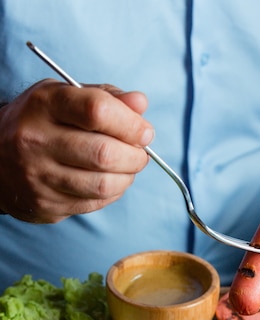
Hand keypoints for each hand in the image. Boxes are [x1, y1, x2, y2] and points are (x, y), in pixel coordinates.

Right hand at [0, 79, 153, 221]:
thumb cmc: (40, 122)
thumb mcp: (64, 97)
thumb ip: (105, 97)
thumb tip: (140, 103)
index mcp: (44, 105)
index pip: (97, 111)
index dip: (131, 124)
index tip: (144, 131)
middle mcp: (36, 140)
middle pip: (104, 153)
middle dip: (135, 156)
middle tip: (140, 153)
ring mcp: (39, 176)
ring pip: (103, 184)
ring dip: (127, 177)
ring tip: (128, 167)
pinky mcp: (46, 204)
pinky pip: (95, 203)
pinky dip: (113, 192)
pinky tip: (111, 181)